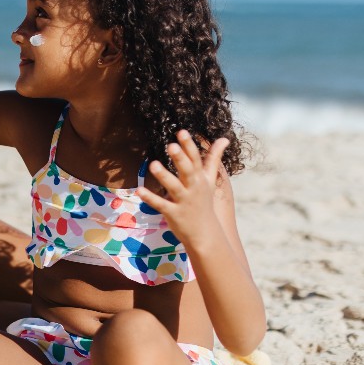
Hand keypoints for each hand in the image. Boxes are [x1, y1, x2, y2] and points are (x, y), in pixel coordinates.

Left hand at [136, 131, 228, 246]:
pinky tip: (139, 191)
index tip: (182, 131)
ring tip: (153, 164)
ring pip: (173, 187)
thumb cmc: (204, 201)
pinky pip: (161, 204)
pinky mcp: (174, 213)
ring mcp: (184, 201)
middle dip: (180, 158)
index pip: (195, 159)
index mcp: (200, 178)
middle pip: (187, 171)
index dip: (189, 146)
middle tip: (171, 145)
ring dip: (164, 176)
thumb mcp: (210, 179)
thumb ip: (213, 158)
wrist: (205, 233)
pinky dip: (150, 198)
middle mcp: (193, 188)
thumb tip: (224, 138)